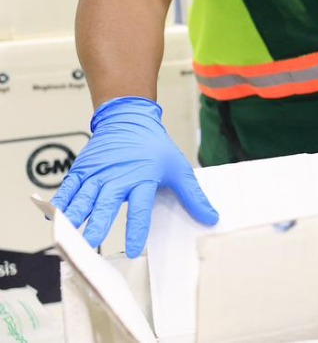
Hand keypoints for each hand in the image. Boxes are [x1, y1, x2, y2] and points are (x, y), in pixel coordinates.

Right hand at [51, 96, 218, 257]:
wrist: (129, 119)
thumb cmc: (155, 148)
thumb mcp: (179, 169)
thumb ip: (193, 196)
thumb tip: (212, 218)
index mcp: (142, 178)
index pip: (141, 208)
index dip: (136, 229)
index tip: (132, 249)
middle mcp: (117, 176)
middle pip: (105, 204)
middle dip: (96, 225)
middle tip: (88, 247)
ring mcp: (97, 173)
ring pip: (82, 198)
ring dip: (74, 219)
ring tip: (66, 240)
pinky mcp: (82, 170)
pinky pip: (67, 188)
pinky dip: (59, 203)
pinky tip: (52, 218)